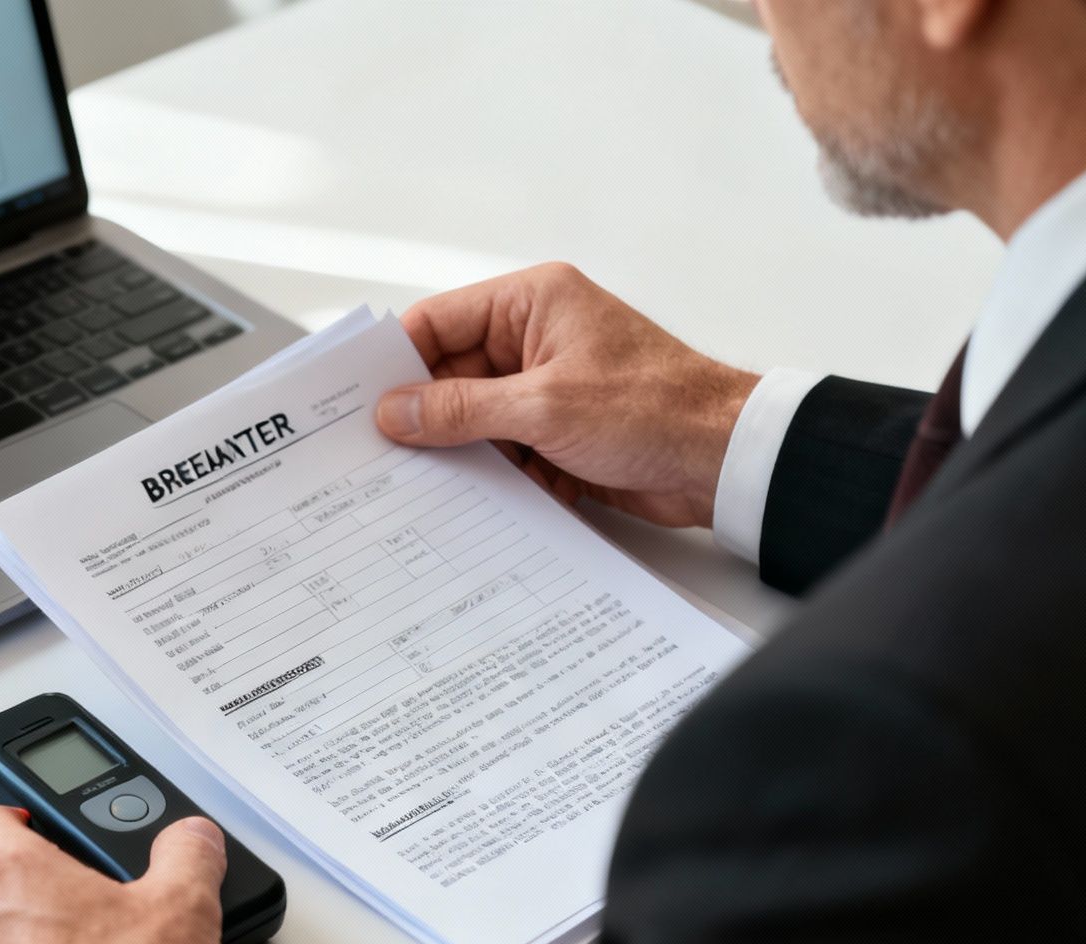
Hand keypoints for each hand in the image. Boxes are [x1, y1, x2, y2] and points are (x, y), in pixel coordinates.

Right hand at [377, 263, 758, 527]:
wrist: (726, 462)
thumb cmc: (658, 409)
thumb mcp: (544, 407)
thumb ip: (462, 410)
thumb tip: (397, 412)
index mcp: (533, 303)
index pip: (438, 322)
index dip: (397, 363)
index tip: (359, 402)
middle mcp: (535, 338)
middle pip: (450, 375)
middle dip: (425, 416)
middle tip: (380, 453)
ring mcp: (546, 387)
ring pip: (474, 419)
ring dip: (460, 453)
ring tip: (426, 484)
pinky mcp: (558, 432)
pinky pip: (503, 450)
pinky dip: (492, 475)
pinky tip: (477, 500)